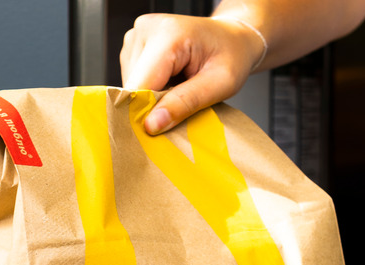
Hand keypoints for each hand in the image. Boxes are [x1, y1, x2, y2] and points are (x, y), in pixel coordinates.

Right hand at [121, 13, 265, 134]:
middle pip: (133, 85)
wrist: (232, 37)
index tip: (157, 134)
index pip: (139, 85)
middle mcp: (147, 29)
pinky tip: (171, 81)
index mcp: (168, 34)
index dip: (145, 113)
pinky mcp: (134, 44)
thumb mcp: (221, 84)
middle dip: (152, 105)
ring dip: (152, 97)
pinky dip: (151, 88)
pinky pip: (133, 78)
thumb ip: (186, 102)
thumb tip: (151, 125)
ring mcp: (137, 35)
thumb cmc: (232, 56)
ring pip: (131, 84)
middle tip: (182, 107)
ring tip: (180, 88)